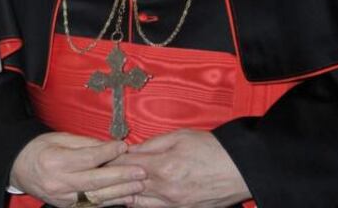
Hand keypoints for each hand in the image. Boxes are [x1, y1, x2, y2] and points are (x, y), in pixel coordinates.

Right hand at [10, 132, 145, 206]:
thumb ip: (85, 143)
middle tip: (140, 171)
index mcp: (55, 162)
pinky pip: (92, 204)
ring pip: (97, 197)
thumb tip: (110, 146)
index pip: (87, 158)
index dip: (107, 152)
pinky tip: (126, 197)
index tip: (123, 146)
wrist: (19, 168)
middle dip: (121, 176)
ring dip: (121, 192)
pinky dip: (111, 201)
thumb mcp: (59, 138)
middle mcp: (59, 183)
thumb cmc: (39, 149)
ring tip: (139, 185)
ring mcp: (63, 198)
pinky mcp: (67, 206)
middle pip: (95, 181)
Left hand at [106, 130, 250, 206]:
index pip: (124, 166)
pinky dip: (140, 203)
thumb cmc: (213, 149)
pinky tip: (132, 197)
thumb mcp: (179, 137)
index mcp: (163, 167)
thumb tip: (130, 149)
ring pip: (137, 203)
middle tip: (95, 177)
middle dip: (110, 181)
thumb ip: (151, 144)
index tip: (98, 159)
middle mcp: (166, 190)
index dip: (109, 162)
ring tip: (107, 188)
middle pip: (126, 187)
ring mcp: (174, 204)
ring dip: (122, 195)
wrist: (242, 169)